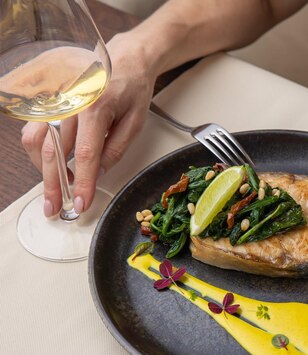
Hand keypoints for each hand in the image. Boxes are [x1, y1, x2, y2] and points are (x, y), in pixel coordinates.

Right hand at [20, 33, 157, 216]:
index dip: (83, 183)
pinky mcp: (47, 99)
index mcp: (95, 108)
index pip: (86, 155)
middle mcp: (69, 102)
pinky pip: (34, 129)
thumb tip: (99, 172)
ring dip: (42, 169)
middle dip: (53, 186)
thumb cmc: (132, 85)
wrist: (125, 55)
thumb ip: (116, 148)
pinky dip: (39, 151)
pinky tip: (51, 163)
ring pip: (35, 141)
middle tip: (54, 207)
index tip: (81, 203)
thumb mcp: (136, 121)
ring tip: (56, 186)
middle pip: (53, 152)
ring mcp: (54, 99)